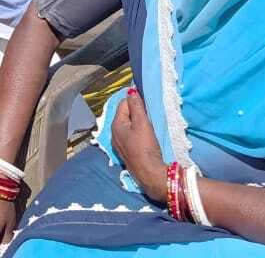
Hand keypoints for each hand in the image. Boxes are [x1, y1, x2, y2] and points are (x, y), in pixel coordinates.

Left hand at [111, 88, 167, 202]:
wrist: (150, 173)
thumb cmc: (145, 147)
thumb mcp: (142, 123)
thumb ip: (136, 106)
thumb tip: (131, 91)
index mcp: (115, 125)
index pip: (123, 104)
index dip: (134, 99)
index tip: (147, 100)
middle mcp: (114, 134)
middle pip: (125, 114)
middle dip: (136, 110)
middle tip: (150, 111)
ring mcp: (120, 143)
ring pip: (129, 125)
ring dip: (138, 121)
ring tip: (150, 122)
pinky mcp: (128, 151)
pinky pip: (131, 135)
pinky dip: (138, 131)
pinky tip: (147, 134)